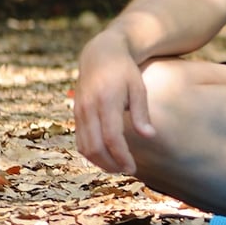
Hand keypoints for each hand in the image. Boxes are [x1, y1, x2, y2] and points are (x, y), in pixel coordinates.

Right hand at [74, 30, 152, 173]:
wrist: (100, 54)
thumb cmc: (125, 71)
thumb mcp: (138, 87)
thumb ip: (142, 113)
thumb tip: (149, 136)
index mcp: (106, 101)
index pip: (111, 137)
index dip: (121, 156)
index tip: (132, 168)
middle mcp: (88, 108)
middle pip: (94, 146)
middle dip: (110, 163)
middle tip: (126, 170)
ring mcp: (79, 111)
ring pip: (84, 146)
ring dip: (99, 161)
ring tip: (117, 167)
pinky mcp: (76, 113)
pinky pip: (80, 139)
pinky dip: (91, 152)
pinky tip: (105, 157)